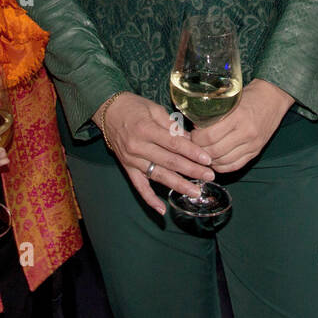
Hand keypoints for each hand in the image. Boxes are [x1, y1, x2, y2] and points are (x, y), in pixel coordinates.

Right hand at [97, 93, 214, 214]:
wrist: (108, 111)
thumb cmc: (134, 107)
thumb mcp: (154, 109)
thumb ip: (172, 125)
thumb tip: (191, 139)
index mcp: (146, 129)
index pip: (174, 144)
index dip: (192, 152)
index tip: (208, 159)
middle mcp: (138, 147)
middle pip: (169, 162)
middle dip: (191, 170)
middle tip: (209, 176)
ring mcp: (132, 160)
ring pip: (158, 176)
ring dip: (178, 185)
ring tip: (196, 191)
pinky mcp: (127, 168)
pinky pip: (139, 187)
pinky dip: (150, 199)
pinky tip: (162, 210)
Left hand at [191, 79, 292, 171]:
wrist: (273, 98)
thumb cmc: (249, 96)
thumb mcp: (230, 100)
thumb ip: (215, 113)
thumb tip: (195, 125)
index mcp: (237, 116)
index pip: (210, 135)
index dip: (196, 138)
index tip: (193, 134)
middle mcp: (246, 132)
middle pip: (215, 150)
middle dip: (200, 150)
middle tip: (195, 145)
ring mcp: (252, 144)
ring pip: (224, 161)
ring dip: (210, 159)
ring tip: (203, 153)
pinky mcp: (256, 151)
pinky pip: (236, 165)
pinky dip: (222, 166)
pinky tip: (215, 161)